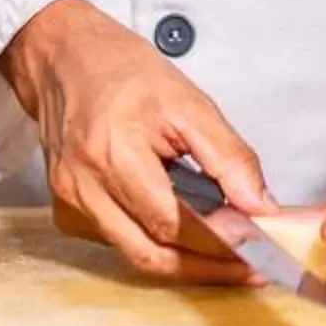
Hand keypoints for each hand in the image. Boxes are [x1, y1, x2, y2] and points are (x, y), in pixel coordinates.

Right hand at [2, 0, 272, 282]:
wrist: (66, 58)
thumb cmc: (123, 71)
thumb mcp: (188, 101)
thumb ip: (228, 156)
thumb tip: (260, 206)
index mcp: (115, 150)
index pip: (172, 222)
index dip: (218, 244)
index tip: (257, 250)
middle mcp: (85, 184)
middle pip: (151, 253)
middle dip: (204, 268)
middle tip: (246, 267)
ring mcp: (70, 201)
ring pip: (134, 255)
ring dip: (181, 260)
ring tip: (222, 250)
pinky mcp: (65, 210)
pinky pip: (116, 242)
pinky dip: (151, 242)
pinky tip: (178, 230)